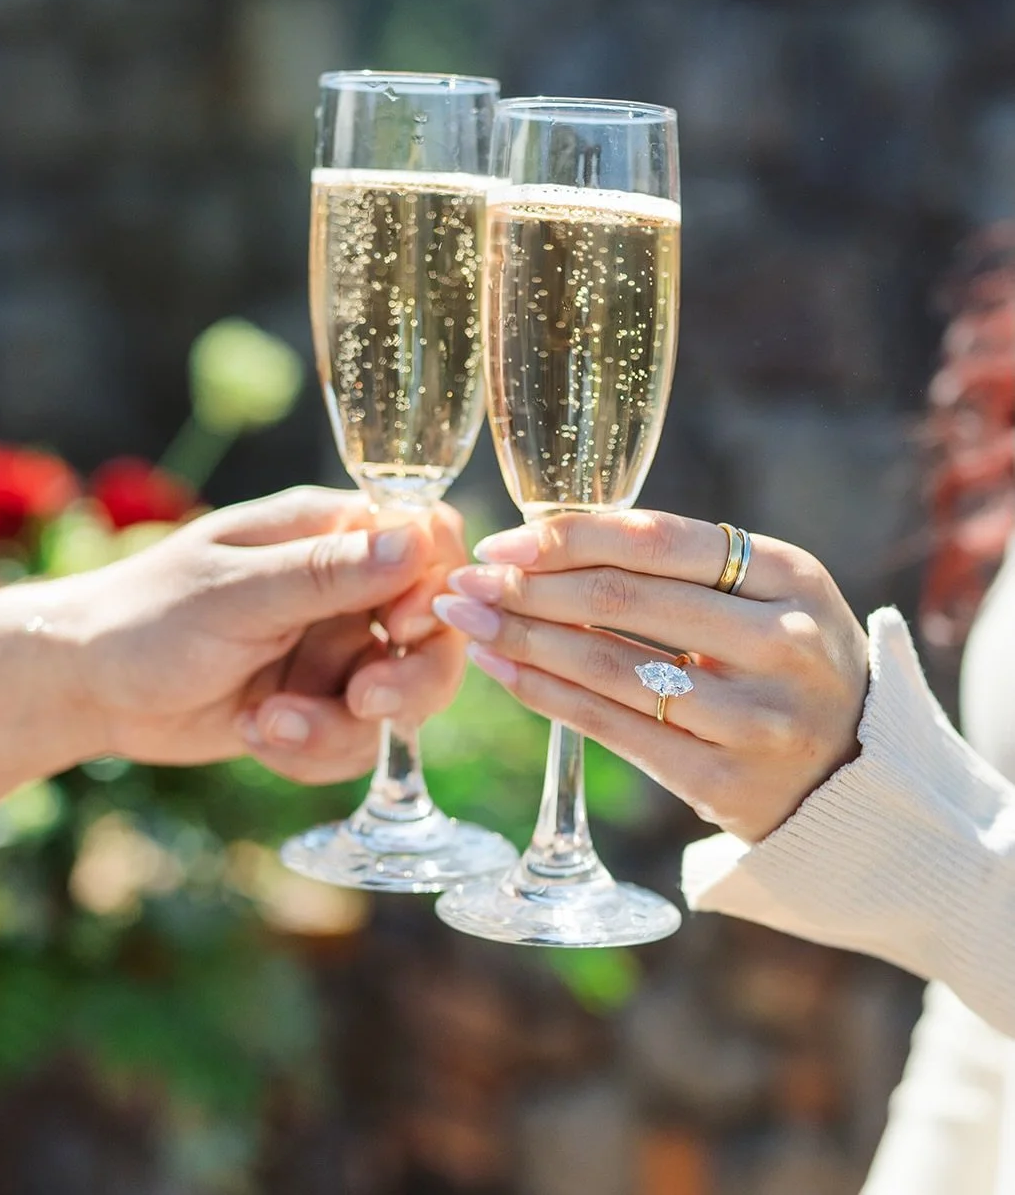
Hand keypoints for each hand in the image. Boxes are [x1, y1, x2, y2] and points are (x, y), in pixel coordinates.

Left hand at [59, 487, 466, 783]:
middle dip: (408, 679)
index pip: (428, 540)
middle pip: (435, 633)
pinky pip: (356, 742)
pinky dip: (310, 751)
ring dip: (338, 726)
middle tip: (363, 701)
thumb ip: (326, 573)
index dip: (435, 586)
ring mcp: (336, 652)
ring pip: (399, 699)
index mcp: (330, 532)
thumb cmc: (150, 617)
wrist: (89, 689)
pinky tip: (255, 734)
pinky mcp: (320, 707)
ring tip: (267, 723)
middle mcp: (347, 590)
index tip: (405, 626)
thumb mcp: (237, 593)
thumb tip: (419, 540)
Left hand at [432, 511, 867, 842]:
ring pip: (611, 668)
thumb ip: (683, 567)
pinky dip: (546, 694)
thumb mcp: (768, 595)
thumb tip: (548, 540)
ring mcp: (755, 719)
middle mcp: (780, 643)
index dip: (570, 536)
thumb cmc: (784, 660)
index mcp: (791, 576)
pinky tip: (502, 667)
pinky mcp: (723, 783)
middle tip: (466, 579)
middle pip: (627, 601)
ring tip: (468, 618)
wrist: (853, 773)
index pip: (659, 541)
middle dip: (530, 586)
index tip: (502, 541)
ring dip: (523, 637)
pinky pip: (613, 729)